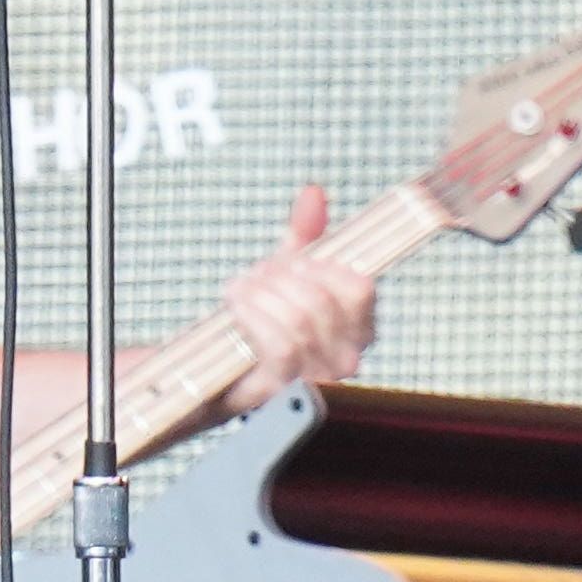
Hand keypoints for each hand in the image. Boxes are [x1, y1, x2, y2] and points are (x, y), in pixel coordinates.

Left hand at [218, 184, 375, 416]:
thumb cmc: (265, 319)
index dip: (322, 267)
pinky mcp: (287, 389)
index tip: (295, 262)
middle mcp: (347, 357)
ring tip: (241, 288)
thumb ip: (306, 234)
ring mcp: (318, 377)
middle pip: (322, 300)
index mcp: (360, 327)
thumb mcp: (288, 273)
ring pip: (299, 321)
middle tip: (258, 274)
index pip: (360, 288)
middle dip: (281, 278)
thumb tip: (312, 192)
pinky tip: (237, 305)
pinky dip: (253, 317)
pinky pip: (281, 345)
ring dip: (261, 295)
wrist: (221, 368)